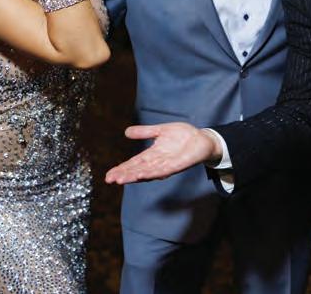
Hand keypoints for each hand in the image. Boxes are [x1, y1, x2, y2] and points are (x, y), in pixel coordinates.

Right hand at [105, 122, 221, 183]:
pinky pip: (163, 171)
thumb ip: (145, 132)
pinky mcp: (178, 165)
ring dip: (135, 176)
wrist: (202, 138)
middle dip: (124, 175)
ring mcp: (167, 165)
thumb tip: (126, 132)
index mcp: (152, 155)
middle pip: (137, 170)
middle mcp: (157, 162)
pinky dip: (153, 173)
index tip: (108, 175)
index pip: (133, 163)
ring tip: (121, 179)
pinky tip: (143, 175)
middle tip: (110, 180)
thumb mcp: (160, 130)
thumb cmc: (183, 136)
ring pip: (148, 173)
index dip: (121, 169)